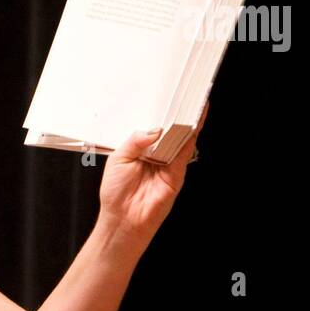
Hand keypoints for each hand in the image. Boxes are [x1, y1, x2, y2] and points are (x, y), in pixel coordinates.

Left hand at [97, 101, 208, 244]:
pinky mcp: (177, 172)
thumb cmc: (116, 192)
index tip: (167, 95)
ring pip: (182, 137)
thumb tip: (154, 129)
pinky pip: (186, 151)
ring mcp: (168, 162)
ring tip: (191, 99)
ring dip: (188, 119)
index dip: (160, 112)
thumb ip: (135, 141)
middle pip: (171, 129)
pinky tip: (194, 122)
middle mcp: (157, 154)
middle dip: (177, 111)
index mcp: (140, 149)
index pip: (154, 126)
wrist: (123, 219)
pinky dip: (192, 136)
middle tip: (184, 91)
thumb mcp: (118, 159)